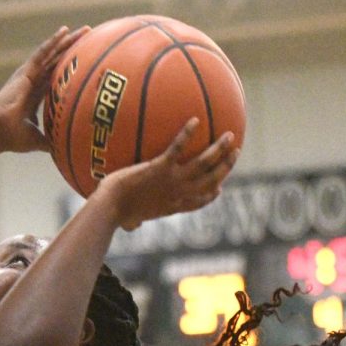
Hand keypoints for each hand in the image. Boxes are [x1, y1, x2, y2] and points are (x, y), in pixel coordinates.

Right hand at [0, 26, 89, 153]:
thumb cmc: (13, 138)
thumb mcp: (36, 140)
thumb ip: (49, 141)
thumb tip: (61, 152)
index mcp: (34, 96)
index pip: (54, 78)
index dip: (67, 69)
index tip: (82, 62)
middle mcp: (32, 82)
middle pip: (56, 62)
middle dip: (72, 50)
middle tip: (89, 39)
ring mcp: (29, 75)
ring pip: (52, 54)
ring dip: (67, 42)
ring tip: (83, 30)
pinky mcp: (25, 71)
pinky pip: (42, 52)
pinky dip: (53, 41)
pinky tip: (65, 31)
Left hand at [99, 118, 239, 229]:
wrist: (109, 208)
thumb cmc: (114, 214)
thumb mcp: (129, 220)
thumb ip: (134, 220)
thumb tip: (130, 225)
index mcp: (172, 206)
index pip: (198, 202)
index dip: (212, 194)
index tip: (220, 187)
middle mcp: (178, 194)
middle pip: (211, 180)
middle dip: (226, 167)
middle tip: (235, 152)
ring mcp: (171, 180)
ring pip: (204, 163)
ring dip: (219, 149)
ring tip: (229, 135)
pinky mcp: (160, 167)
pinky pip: (178, 147)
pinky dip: (187, 133)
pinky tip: (195, 120)